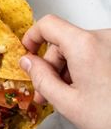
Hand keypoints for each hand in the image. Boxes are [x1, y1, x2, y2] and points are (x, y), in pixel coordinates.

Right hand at [20, 14, 110, 128]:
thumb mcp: (67, 104)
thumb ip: (40, 79)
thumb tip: (27, 62)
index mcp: (85, 45)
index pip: (48, 24)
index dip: (32, 37)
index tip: (27, 53)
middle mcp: (104, 38)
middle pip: (64, 40)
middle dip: (51, 65)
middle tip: (45, 92)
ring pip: (80, 49)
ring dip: (69, 69)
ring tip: (68, 98)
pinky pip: (96, 54)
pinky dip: (85, 69)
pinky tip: (85, 93)